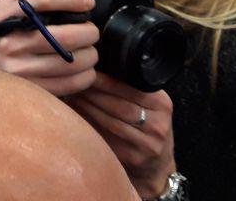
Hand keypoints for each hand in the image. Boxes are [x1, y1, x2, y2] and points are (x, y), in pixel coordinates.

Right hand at [0, 0, 99, 96]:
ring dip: (89, 56)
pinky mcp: (30, 90)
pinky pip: (67, 84)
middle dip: (88, 33)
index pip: (41, 0)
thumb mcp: (5, 6)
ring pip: (69, 62)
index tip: (88, 2)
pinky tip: (85, 71)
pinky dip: (84, 77)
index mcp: (7, 17)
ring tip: (91, 52)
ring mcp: (19, 69)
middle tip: (93, 32)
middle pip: (63, 35)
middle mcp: (12, 42)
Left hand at [69, 73, 176, 199]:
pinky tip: (78, 117)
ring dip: (89, 108)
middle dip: (94, 93)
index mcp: (162, 104)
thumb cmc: (148, 128)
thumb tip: (95, 70)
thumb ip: (132, 89)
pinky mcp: (133, 158)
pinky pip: (107, 138)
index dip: (106, 80)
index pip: (130, 88)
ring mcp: (147, 144)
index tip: (88, 72)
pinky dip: (91, 126)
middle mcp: (157, 124)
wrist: (157, 165)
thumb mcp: (151, 106)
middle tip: (75, 84)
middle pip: (119, 105)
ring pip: (111, 122)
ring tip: (74, 97)